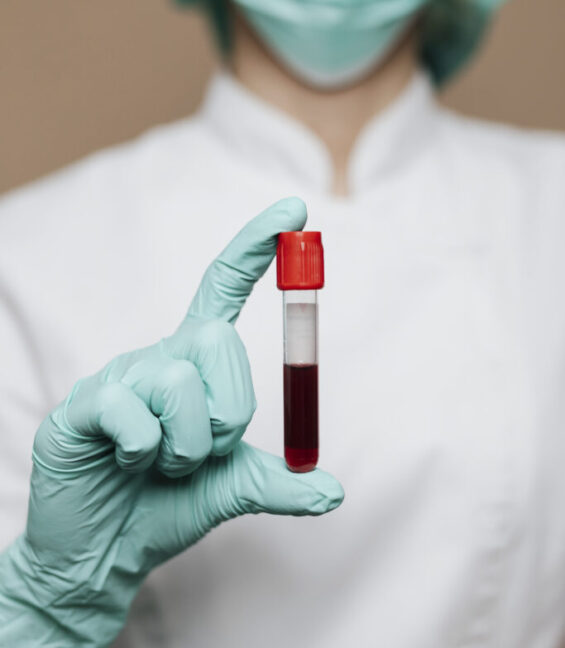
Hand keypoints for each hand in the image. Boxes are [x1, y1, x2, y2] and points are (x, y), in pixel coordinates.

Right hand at [0, 197, 343, 646]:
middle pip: (219, 342)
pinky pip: (135, 414)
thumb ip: (278, 482)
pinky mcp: (84, 406)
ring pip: (181, 384)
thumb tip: (333, 490)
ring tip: (163, 464)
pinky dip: (148, 454)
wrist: (105, 549)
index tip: (294, 209)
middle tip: (203, 451)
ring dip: (190, 446)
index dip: (257, 247)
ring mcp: (119, 377)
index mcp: (195, 364)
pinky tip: (128, 464)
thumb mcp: (233, 488)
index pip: (224, 286)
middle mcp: (159, 356)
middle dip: (229, 413)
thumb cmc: (166, 504)